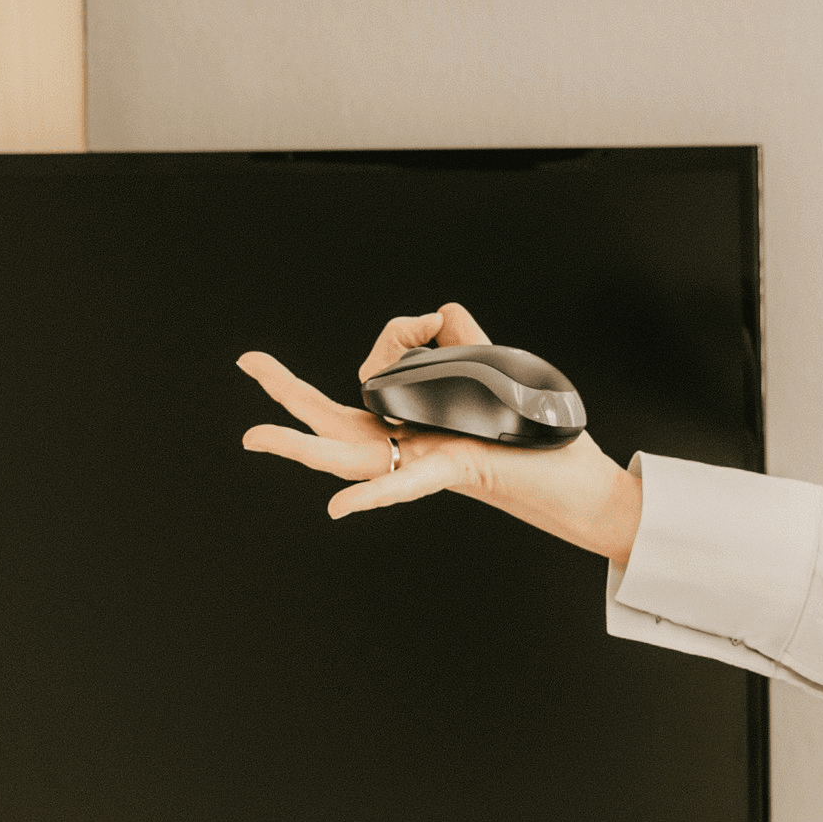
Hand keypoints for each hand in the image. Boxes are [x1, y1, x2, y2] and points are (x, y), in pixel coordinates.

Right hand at [236, 302, 644, 561]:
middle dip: (287, 394)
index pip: (374, 377)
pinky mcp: (456, 474)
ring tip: (253, 437)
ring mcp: (424, 464)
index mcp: (412, 424)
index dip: (394, 337)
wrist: (576, 480)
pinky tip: (335, 508)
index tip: (428, 321)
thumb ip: (458, 335)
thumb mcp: (488, 369)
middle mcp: (409, 448)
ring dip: (299, 448)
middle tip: (246, 361)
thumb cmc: (533, 437)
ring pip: (351, 459)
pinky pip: (405, 488)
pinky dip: (370, 498)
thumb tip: (433, 313)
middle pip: (335, 424)